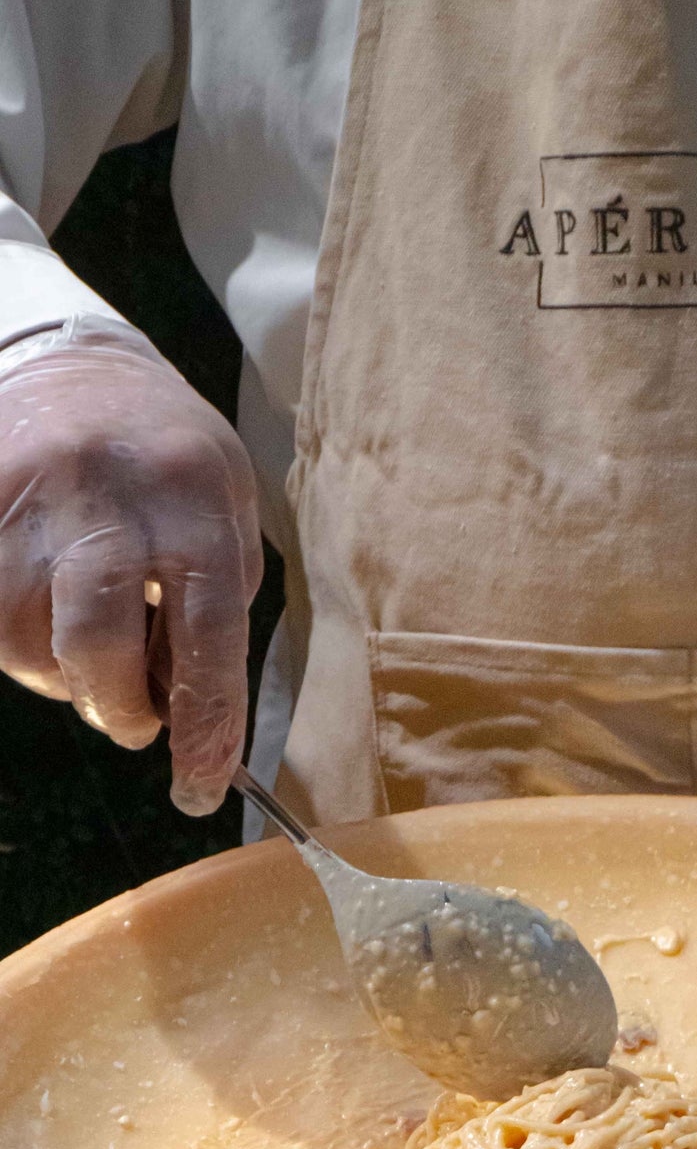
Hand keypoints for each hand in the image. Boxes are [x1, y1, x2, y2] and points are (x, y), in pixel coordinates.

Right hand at [0, 317, 261, 814]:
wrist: (71, 363)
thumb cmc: (167, 458)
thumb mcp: (224, 511)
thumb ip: (214, 604)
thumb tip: (193, 710)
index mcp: (192, 502)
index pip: (206, 639)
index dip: (204, 727)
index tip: (200, 785)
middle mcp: (106, 499)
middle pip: (96, 644)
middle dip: (117, 708)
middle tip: (134, 720)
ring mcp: (26, 502)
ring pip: (26, 642)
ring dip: (62, 675)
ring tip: (87, 649)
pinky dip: (20, 643)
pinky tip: (45, 619)